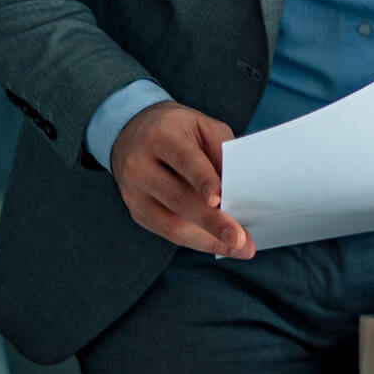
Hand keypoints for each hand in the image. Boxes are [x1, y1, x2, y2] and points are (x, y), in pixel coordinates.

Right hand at [109, 101, 253, 257]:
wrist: (132, 133)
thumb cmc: (179, 130)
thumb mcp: (203, 125)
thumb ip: (221, 150)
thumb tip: (239, 187)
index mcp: (160, 137)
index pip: (184, 160)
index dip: (202, 180)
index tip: (218, 199)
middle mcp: (140, 166)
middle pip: (178, 198)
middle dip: (212, 222)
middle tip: (240, 239)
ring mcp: (133, 193)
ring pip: (171, 223)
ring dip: (208, 240)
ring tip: (239, 248)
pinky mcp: (136, 212)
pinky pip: (167, 231)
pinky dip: (197, 240)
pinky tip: (220, 245)